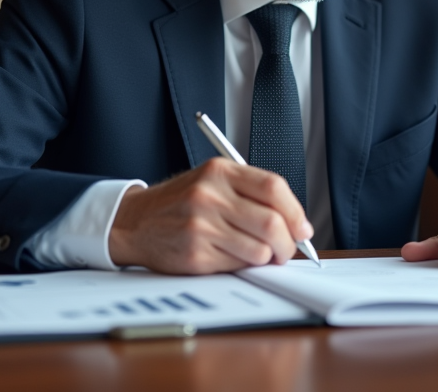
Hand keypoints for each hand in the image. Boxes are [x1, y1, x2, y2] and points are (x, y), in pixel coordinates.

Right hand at [108, 158, 313, 274]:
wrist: (135, 222)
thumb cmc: (180, 202)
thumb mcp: (212, 180)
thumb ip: (250, 192)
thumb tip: (295, 222)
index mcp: (219, 172)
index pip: (273, 188)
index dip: (296, 212)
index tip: (303, 228)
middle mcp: (210, 196)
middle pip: (271, 222)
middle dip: (289, 243)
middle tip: (288, 249)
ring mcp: (201, 226)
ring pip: (259, 250)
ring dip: (267, 258)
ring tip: (260, 254)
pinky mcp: (195, 254)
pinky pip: (238, 265)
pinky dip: (244, 265)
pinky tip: (232, 256)